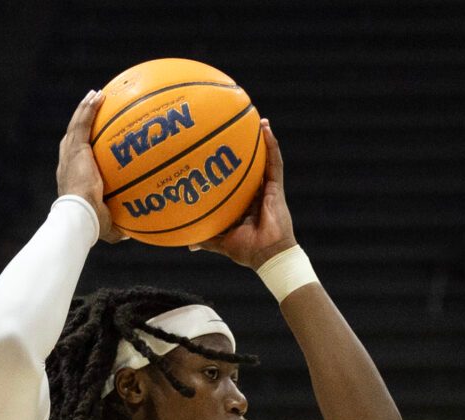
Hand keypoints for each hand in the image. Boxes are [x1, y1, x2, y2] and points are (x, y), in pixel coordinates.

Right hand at [55, 91, 124, 241]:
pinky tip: (98, 95)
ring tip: (96, 95)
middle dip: (82, 124)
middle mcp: (67, 164)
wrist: (79, 216)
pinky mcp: (75, 149)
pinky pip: (82, 123)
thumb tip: (133, 233)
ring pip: (75, 126)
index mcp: (72, 180)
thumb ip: (119, 227)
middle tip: (93, 112)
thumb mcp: (108, 226)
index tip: (91, 143)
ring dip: (85, 110)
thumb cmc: (91, 225)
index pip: (75, 160)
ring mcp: (70, 155)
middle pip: (72, 139)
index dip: (82, 149)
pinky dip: (88, 108)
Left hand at [198, 123, 295, 268]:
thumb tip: (187, 242)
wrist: (267, 255)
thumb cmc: (247, 251)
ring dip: (262, 140)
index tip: (220, 152)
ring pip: (265, 159)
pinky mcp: (277, 187)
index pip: (238, 181)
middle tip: (237, 129)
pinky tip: (265, 128)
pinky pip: (275, 162)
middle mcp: (256, 193)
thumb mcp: (220, 242)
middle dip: (247, 148)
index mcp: (245, 204)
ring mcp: (268, 189)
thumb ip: (205, 238)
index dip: (232, 167)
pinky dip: (271, 145)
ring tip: (256, 119)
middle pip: (251, 166)